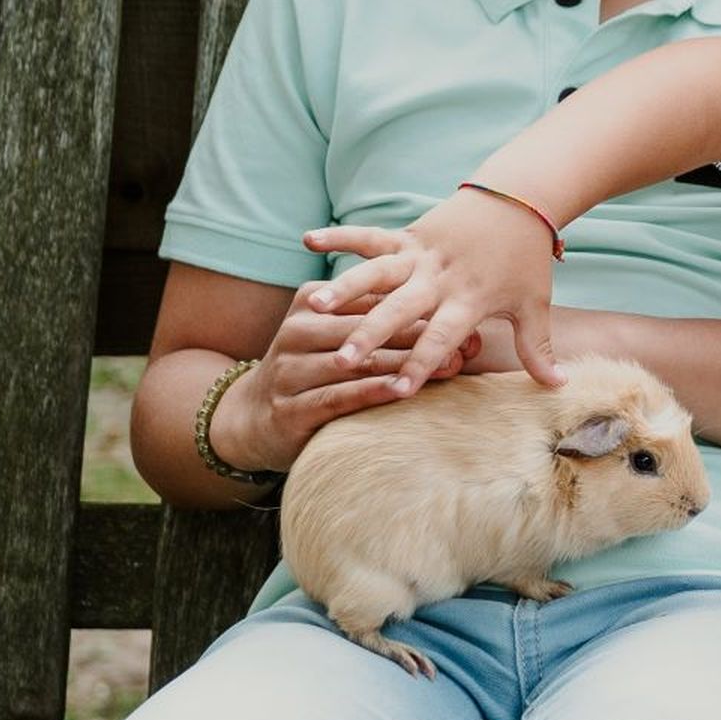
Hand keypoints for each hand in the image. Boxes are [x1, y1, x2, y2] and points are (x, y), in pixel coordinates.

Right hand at [205, 302, 465, 477]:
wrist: (253, 419)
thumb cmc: (318, 370)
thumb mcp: (342, 336)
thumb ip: (384, 322)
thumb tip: (457, 319)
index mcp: (312, 302)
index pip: (373, 300)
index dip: (421, 308)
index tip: (468, 316)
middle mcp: (297, 330)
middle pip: (367, 328)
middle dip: (419, 337)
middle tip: (466, 346)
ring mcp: (288, 369)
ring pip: (356, 362)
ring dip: (405, 365)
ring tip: (450, 368)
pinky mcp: (288, 408)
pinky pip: (336, 396)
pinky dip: (372, 392)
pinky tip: (402, 391)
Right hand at [302, 187, 566, 392]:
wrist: (522, 201)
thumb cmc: (526, 260)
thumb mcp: (534, 305)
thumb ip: (539, 349)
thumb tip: (559, 386)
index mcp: (469, 299)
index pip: (443, 337)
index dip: (422, 363)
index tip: (400, 390)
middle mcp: (440, 278)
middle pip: (402, 310)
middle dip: (372, 335)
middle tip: (343, 360)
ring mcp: (420, 254)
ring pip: (378, 274)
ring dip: (347, 289)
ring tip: (316, 307)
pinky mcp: (408, 235)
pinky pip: (369, 236)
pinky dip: (340, 237)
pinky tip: (307, 241)